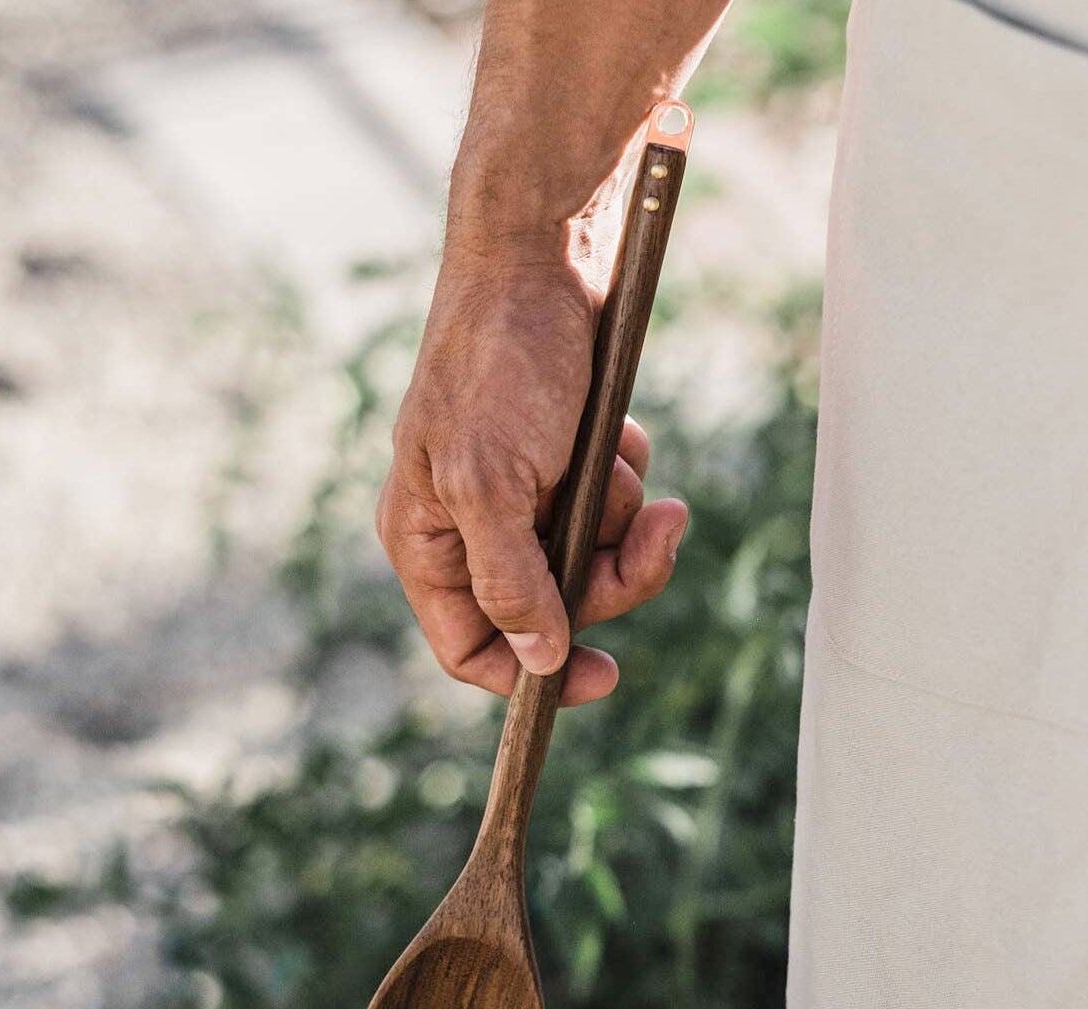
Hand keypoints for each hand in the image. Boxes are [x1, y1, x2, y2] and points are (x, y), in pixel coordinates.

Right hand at [376, 251, 687, 706]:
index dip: (530, 675)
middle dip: (609, 575)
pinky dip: (625, 475)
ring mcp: (517, 496)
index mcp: (427, 542)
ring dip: (622, 517)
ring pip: (589, 559)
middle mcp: (468, 529)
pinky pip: (609, 507)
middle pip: (550, 610)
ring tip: (622, 457)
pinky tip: (619, 432)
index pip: (470, 648)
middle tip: (660, 533)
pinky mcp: (561, 461)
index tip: (602, 675)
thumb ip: (510, 582)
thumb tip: (536, 663)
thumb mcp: (493, 483)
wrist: (543, 254)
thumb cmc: (499, 361)